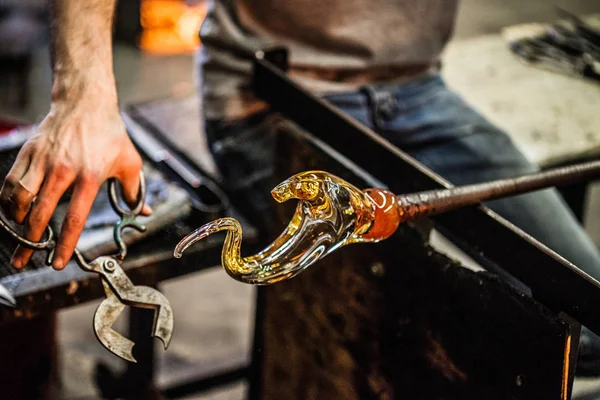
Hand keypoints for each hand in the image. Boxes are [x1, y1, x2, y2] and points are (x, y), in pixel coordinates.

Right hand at [0, 93, 150, 269]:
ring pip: (20, 198)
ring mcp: (43, 160)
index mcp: (89, 176)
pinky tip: (12, 212)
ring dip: (17, 221)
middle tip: (26, 259)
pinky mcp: (29, 153)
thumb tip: (142, 213)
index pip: (74, 218)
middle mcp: (63, 170)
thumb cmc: (110, 133)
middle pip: (40, 214)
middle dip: (31, 242)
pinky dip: (7, 200)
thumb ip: (134, 191)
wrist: (86, 103)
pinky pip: (10, 182)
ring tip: (19, 234)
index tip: (58, 262)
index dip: (65, 244)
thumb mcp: (130, 162)